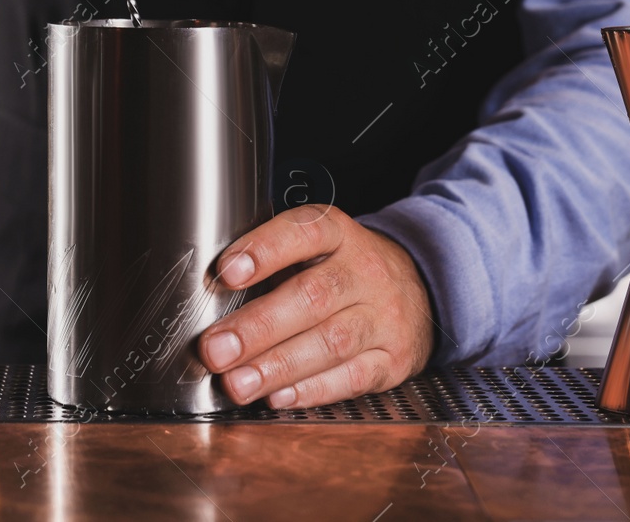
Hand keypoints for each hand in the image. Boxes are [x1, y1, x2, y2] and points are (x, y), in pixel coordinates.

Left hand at [197, 205, 435, 408]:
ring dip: (278, 366)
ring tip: (237, 382)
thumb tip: (210, 296)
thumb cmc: (343, 269)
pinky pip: (352, 378)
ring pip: (331, 342)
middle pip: (312, 296)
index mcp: (337, 234)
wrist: (419, 289)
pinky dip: (311, 390)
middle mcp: (364, 272)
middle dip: (258, 327)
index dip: (264, 251)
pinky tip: (277, 396)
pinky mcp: (394, 359)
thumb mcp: (315, 247)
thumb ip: (271, 262)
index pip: (304, 232)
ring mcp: (383, 317)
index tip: (226, 272)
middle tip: (216, 349)